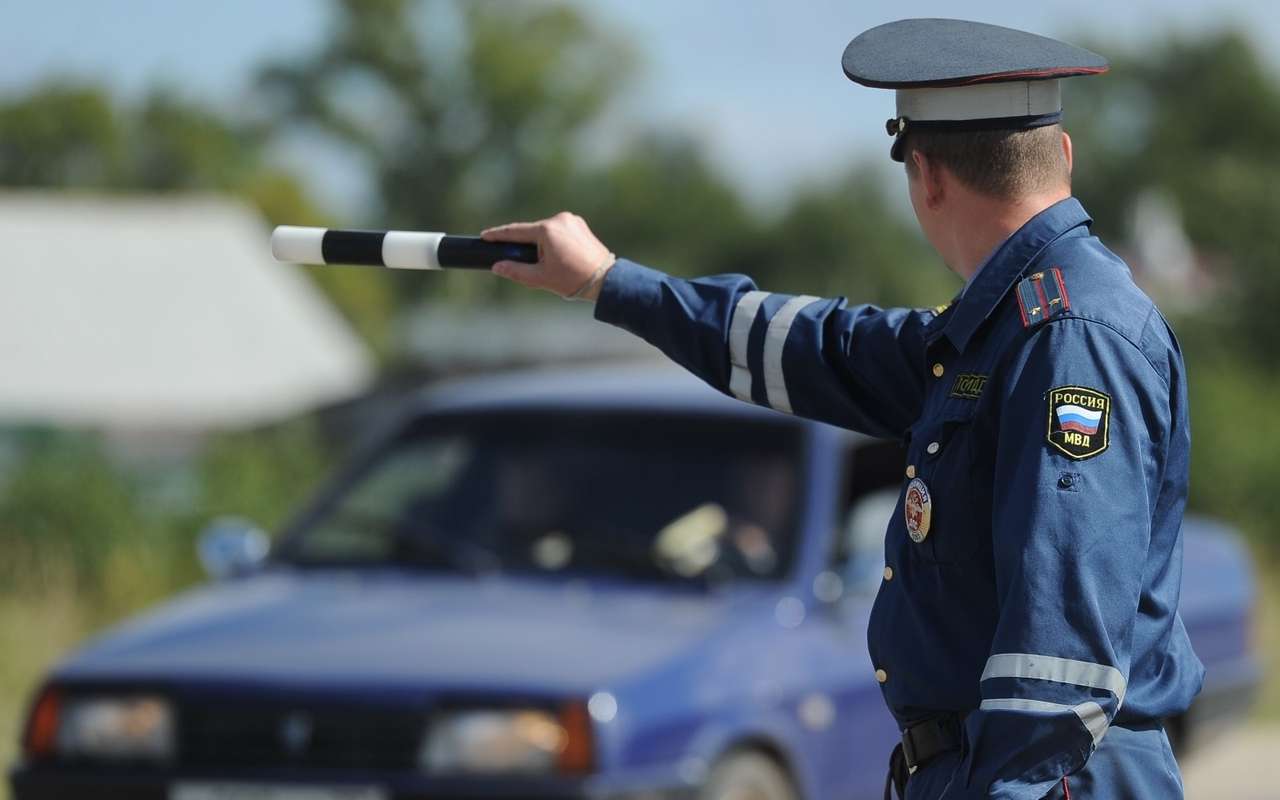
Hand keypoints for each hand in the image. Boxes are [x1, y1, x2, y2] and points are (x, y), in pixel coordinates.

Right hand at [482, 212, 614, 299]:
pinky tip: (560, 258)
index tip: (485, 235)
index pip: (516, 231)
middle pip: (533, 232)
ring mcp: (572, 220)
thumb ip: (515, 271)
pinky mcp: (580, 225)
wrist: (605, 279)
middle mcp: (560, 219)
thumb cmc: (573, 280)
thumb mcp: (540, 278)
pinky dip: (554, 242)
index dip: (498, 234)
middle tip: (528, 264)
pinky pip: (559, 231)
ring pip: (546, 232)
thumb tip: (497, 267)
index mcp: (548, 230)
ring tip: (552, 266)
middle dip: (526, 246)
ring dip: (542, 244)